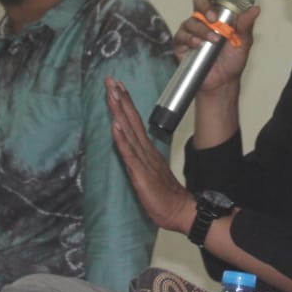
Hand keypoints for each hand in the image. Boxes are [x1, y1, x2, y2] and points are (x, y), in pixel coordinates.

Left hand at [106, 78, 192, 232]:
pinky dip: (122, 138)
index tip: (117, 86)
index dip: (125, 103)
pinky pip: (129, 153)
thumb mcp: (149, 171)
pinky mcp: (140, 173)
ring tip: (113, 94)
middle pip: (131, 119)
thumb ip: (140, 157)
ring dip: (120, 111)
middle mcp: (145, 150)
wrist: (180, 210)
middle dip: (120, 99)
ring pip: (129, 131)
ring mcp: (143, 160)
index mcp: (146, 149)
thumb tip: (129, 145)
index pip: (134, 121)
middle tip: (111, 80)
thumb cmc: (164, 194)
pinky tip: (116, 125)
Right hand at [173, 0, 260, 97]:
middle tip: (213, 17)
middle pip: (198, 1)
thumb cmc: (232, 60)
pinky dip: (190, 39)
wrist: (222, 82)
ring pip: (191, 20)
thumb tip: (255, 9)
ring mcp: (192, 30)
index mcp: (219, 14)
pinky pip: (181, 35)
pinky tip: (199, 45)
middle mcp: (204, 19)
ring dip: (202, 29)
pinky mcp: (182, 43)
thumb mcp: (243, 42)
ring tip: (213, 40)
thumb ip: (246, 25)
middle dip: (204, 6)